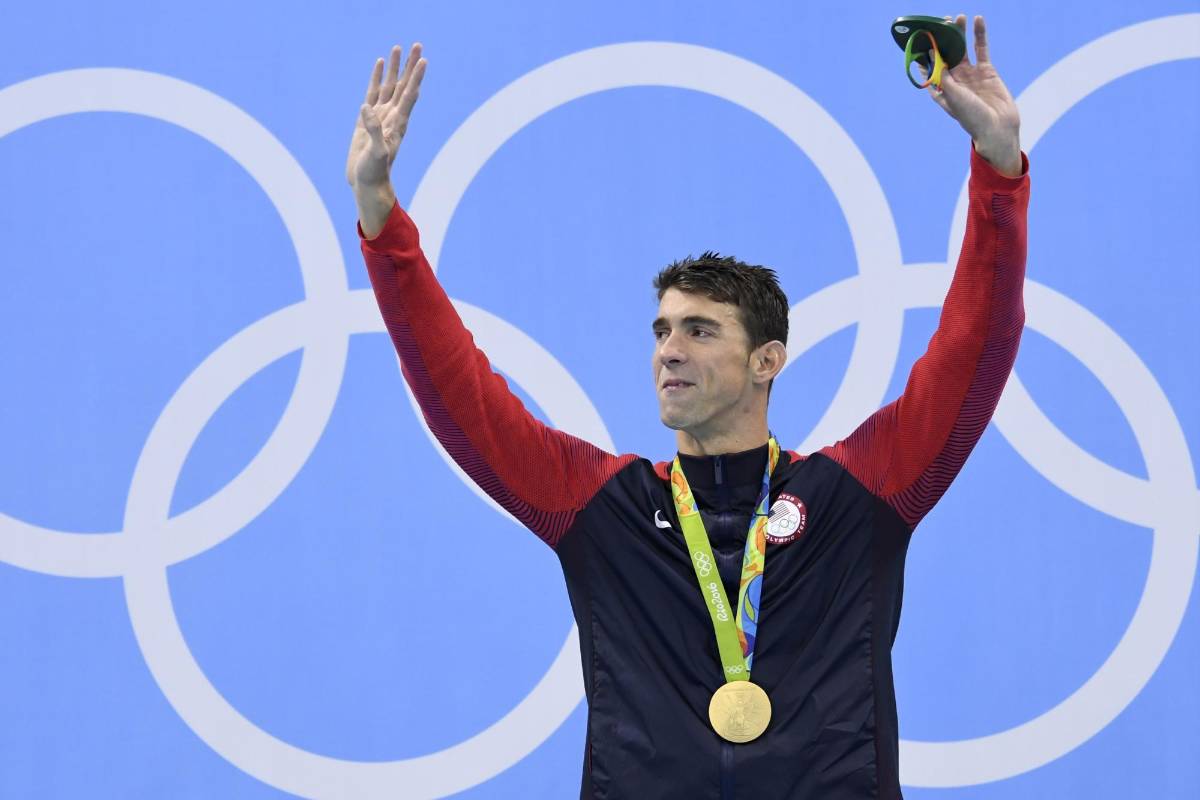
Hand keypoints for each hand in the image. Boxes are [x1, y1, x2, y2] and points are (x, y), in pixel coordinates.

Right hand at [346, 43, 426, 235]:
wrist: (367, 183)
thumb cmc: (374, 172)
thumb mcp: (375, 154)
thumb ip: (373, 131)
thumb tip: (365, 107)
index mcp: (398, 123)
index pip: (409, 95)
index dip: (416, 77)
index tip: (423, 60)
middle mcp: (393, 116)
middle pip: (403, 84)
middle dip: (409, 65)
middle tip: (416, 45)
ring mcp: (381, 116)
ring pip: (389, 86)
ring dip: (394, 68)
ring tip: (398, 48)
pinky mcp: (368, 119)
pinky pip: (374, 93)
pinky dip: (377, 78)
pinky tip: (379, 66)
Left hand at [922, 15, 1021, 175]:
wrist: (997, 127)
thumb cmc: (971, 117)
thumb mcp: (953, 96)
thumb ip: (943, 75)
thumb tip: (932, 55)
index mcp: (942, 91)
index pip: (929, 70)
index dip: (924, 56)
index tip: (918, 41)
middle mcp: (955, 81)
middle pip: (946, 55)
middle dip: (942, 40)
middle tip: (939, 23)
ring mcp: (971, 75)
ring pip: (963, 49)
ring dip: (960, 34)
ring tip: (957, 18)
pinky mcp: (987, 71)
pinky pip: (982, 49)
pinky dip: (980, 35)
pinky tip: (978, 20)